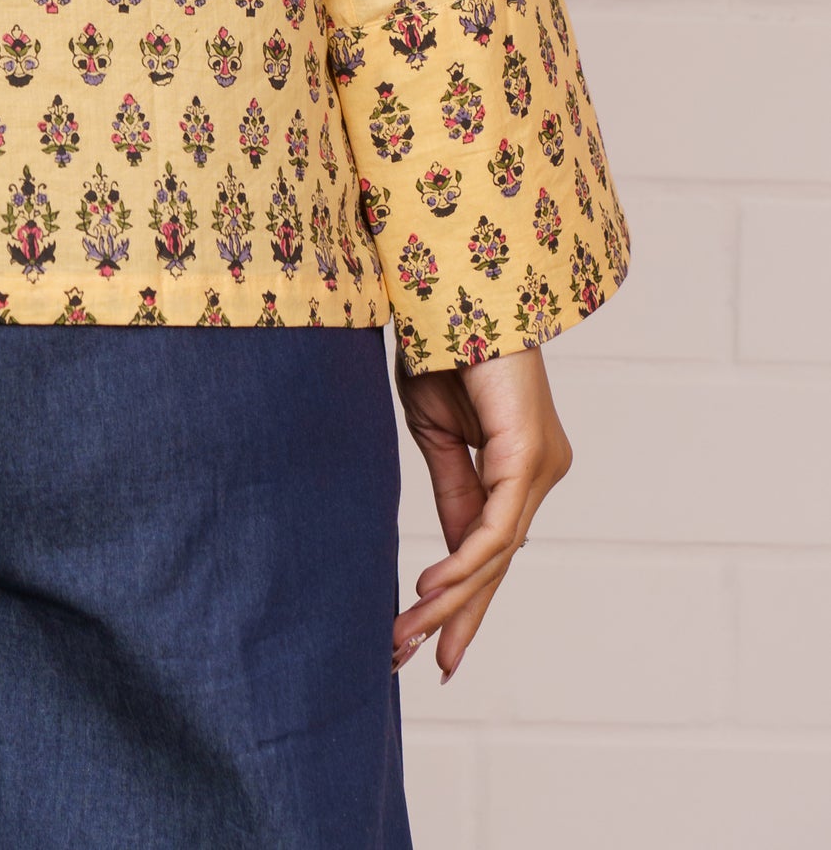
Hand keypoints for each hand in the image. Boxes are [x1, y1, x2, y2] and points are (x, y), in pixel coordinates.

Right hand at [392, 343, 570, 681]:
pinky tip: (432, 590)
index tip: (427, 641)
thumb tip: (452, 554)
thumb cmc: (443, 345)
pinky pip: (496, 526)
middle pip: (498, 561)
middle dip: (462, 616)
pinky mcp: (530, 457)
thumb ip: (451, 490)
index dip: (461, 596)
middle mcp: (538, 473)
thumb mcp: (435, 431)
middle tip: (428, 664)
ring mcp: (540, 468)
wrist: (453, 287)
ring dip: (450, 599)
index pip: (489, 545)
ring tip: (409, 636)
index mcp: (516, 467)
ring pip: (496, 552)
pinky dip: (464, 561)